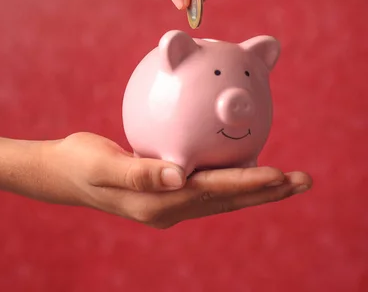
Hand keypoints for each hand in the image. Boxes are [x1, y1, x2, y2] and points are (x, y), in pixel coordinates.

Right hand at [46, 132, 311, 227]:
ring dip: (256, 186)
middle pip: (230, 200)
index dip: (250, 185)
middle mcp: (173, 207)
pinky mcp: (169, 189)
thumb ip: (141, 172)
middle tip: (303, 180)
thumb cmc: (81, 165)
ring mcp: (172, 201)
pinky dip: (232, 176)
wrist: (64, 173)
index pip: (216, 194)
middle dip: (268, 191)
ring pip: (224, 194)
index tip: (281, 175)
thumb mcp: (104, 166)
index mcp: (162, 205)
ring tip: (286, 177)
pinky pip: (208, 183)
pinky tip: (242, 160)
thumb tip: (179, 175)